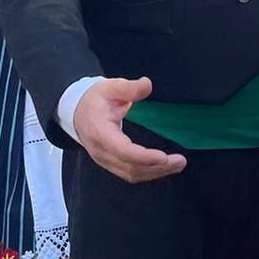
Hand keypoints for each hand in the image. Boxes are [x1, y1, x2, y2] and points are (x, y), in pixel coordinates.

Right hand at [72, 77, 187, 183]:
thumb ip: (128, 88)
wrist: (77, 112)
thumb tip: (147, 85)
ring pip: (131, 174)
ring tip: (177, 165)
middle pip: (130, 167)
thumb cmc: (95, 100)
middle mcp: (102, 152)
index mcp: (101, 133)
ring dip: (156, 173)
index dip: (144, 156)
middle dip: (157, 167)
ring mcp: (105, 160)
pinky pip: (130, 173)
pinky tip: (164, 168)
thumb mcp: (110, 87)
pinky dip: (148, 173)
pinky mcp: (111, 163)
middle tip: (180, 161)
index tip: (163, 157)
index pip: (123, 151)